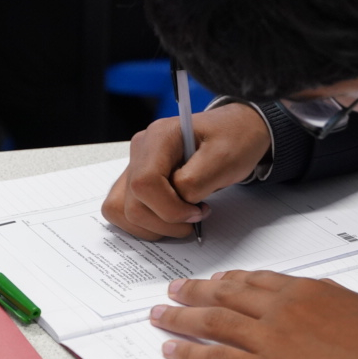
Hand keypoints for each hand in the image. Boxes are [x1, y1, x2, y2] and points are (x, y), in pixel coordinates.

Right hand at [102, 104, 270, 240]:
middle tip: (195, 216)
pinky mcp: (136, 180)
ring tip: (182, 218)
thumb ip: (195, 182)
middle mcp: (141, 150)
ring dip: (153, 226)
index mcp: (159, 136)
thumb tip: (178, 203)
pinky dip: (145, 223)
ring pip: (121, 210)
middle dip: (165, 221)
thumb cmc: (233, 140)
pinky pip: (123, 210)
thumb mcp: (224, 159)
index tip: (198, 211)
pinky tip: (169, 217)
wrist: (236, 132)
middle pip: (132, 203)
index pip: (145, 183)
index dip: (170, 208)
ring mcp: (135, 165)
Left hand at [150, 271, 357, 358]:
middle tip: (174, 290)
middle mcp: (282, 308)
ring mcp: (272, 339)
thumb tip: (317, 300)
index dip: (230, 281)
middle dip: (196, 292)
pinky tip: (173, 351)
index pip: (256, 281)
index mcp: (305, 290)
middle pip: (227, 295)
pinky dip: (191, 354)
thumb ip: (327, 300)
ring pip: (214, 322)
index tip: (215, 280)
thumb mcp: (355, 306)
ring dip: (181, 317)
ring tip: (161, 316)